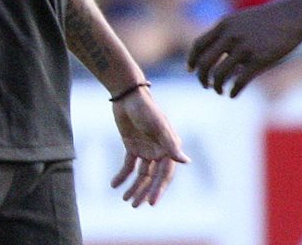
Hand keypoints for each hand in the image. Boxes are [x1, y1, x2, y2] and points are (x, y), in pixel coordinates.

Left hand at [109, 87, 189, 206]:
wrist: (128, 95)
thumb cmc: (146, 108)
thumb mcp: (158, 126)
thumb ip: (170, 144)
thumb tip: (186, 161)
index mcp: (168, 147)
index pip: (165, 174)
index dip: (159, 189)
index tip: (151, 203)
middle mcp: (159, 151)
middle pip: (153, 177)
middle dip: (145, 192)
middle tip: (135, 205)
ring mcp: (145, 150)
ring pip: (141, 175)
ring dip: (134, 187)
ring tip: (126, 199)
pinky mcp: (132, 147)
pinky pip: (128, 166)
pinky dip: (122, 176)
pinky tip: (114, 185)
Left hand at [186, 1, 301, 97]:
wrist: (293, 16)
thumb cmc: (267, 19)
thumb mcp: (241, 20)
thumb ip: (226, 34)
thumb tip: (214, 55)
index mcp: (224, 24)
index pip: (198, 45)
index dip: (192, 60)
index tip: (191, 70)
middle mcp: (231, 36)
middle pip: (205, 63)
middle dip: (202, 77)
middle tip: (205, 85)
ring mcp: (244, 48)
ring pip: (219, 75)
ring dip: (216, 86)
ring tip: (220, 91)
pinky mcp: (259, 60)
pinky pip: (239, 81)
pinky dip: (233, 91)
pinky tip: (233, 94)